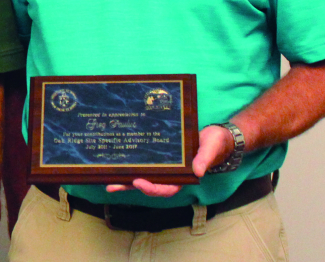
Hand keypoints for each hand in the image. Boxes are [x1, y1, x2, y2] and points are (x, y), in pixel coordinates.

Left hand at [105, 124, 234, 196]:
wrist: (216, 136)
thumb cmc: (215, 144)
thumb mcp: (211, 149)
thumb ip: (204, 159)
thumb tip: (198, 172)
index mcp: (185, 177)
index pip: (167, 189)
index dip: (152, 189)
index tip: (139, 182)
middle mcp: (173, 175)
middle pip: (150, 185)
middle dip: (131, 186)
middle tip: (112, 185)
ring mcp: (166, 167)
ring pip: (144, 176)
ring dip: (126, 179)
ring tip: (108, 180)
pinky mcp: (160, 157)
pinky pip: (145, 164)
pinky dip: (133, 165)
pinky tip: (118, 163)